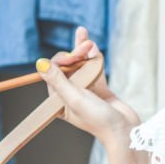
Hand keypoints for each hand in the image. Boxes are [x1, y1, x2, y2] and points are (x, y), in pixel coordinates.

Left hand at [38, 27, 139, 145]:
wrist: (124, 130)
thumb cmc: (98, 120)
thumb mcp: (75, 98)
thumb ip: (58, 80)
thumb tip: (40, 63)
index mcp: (58, 101)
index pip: (53, 73)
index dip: (62, 60)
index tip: (74, 57)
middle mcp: (69, 95)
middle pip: (68, 67)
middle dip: (76, 53)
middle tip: (87, 45)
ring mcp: (85, 91)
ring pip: (81, 66)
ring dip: (83, 51)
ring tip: (83, 34)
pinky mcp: (99, 89)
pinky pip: (94, 69)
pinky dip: (94, 58)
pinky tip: (92, 46)